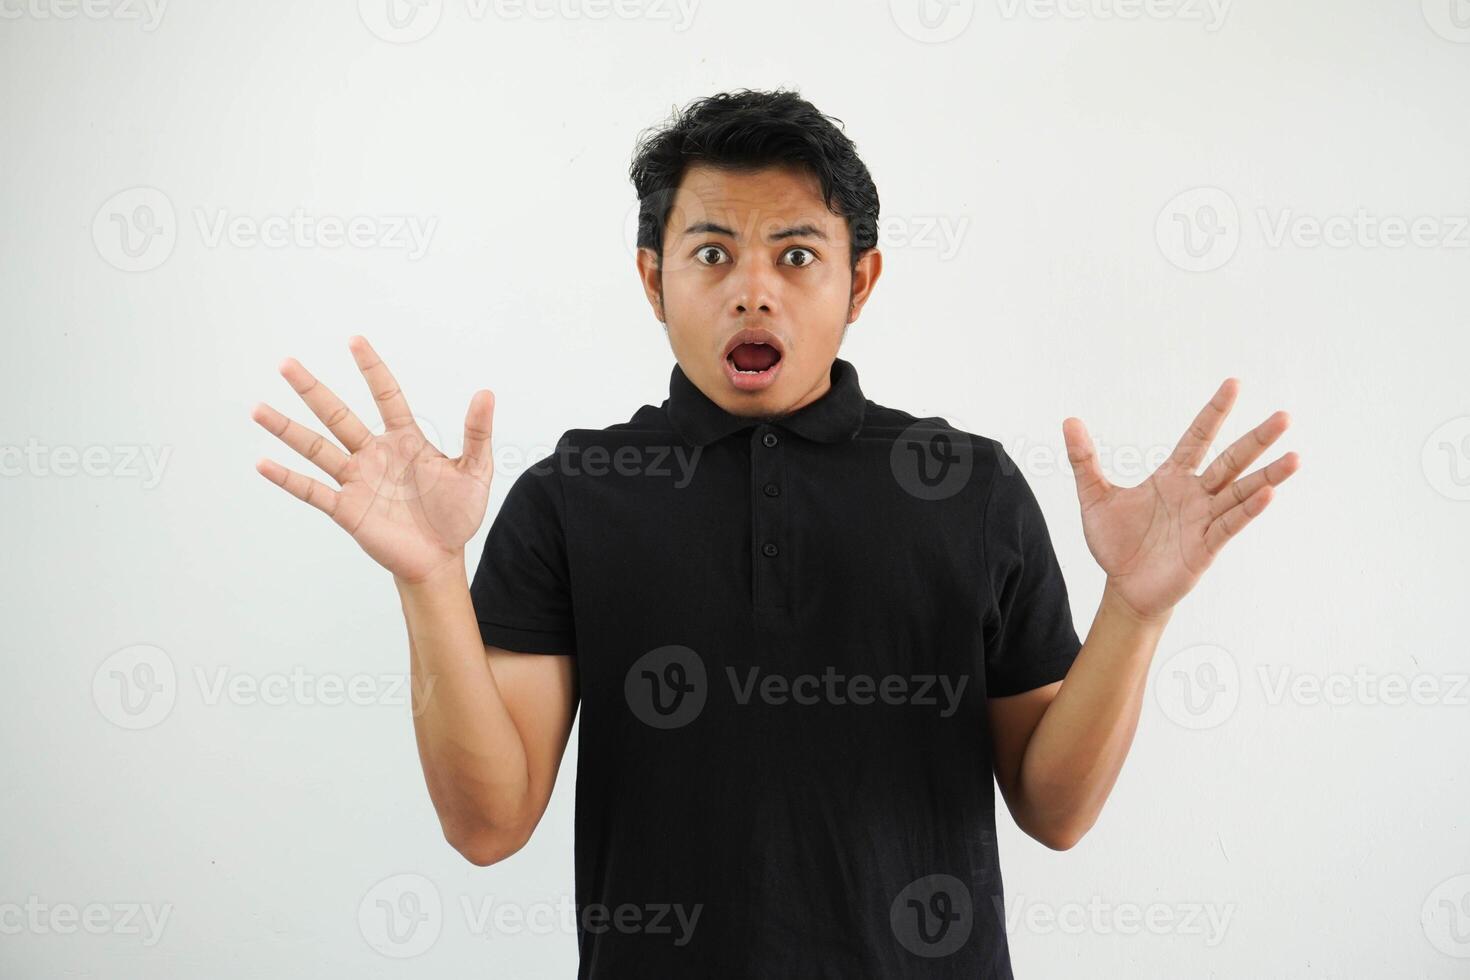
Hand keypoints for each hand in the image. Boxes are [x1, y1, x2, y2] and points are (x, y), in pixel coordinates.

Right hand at [251, 336, 495, 583]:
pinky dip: (288, 478)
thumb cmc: (458, 514)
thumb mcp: (475, 471)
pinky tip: (263, 463)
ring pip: (317, 448)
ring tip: (259, 408)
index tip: (355, 340)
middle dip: (312, 390)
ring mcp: (357, 480)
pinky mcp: (347, 509)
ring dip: (287, 429)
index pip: (385, 395)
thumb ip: (477, 433)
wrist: (442, 558)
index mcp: (405, 439)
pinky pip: (312, 490)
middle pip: (338, 415)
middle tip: (286, 363)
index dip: (371, 369)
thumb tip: (486, 393)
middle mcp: (374, 454)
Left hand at [1062, 378, 1299, 622]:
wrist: (1123, 588)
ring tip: (1294, 457)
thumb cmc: (1115, 543)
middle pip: (1231, 460)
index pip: (1198, 437)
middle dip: (1257, 439)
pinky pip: (1230, 525)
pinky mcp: (1205, 547)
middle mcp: (1195, 495)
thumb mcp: (1094, 497)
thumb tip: (1068, 421)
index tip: (1234, 383)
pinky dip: (1248, 510)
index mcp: (1172, 477)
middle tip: (1284, 416)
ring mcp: (1204, 520)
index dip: (1214, 412)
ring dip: (1267, 476)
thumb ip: (1085, 460)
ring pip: (1241, 492)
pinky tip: (1268, 494)